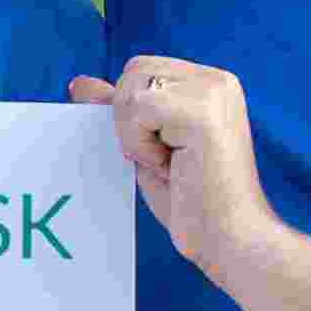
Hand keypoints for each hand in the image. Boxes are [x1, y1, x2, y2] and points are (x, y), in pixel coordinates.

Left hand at [72, 60, 277, 286]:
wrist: (231, 241)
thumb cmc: (194, 203)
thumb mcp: (147, 148)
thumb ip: (120, 111)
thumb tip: (79, 83)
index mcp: (211, 85)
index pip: (142, 69)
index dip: (131, 111)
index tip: (160, 151)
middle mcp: (218, 81)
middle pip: (134, 70)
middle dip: (129, 119)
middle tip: (164, 159)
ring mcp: (213, 93)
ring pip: (132, 89)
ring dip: (134, 134)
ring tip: (170, 163)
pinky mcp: (202, 113)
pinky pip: (138, 109)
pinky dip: (140, 144)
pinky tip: (170, 166)